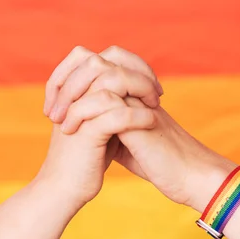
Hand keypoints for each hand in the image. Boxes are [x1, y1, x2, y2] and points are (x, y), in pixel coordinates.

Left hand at [46, 46, 236, 211]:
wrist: (188, 177)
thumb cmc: (159, 163)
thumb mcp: (128, 143)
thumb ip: (109, 129)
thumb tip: (86, 129)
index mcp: (132, 92)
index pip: (97, 67)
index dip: (70, 80)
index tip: (54, 107)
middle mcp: (135, 89)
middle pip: (94, 61)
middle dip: (65, 81)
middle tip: (51, 110)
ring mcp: (137, 99)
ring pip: (98, 74)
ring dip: (70, 94)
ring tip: (58, 120)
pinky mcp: (138, 115)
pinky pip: (104, 99)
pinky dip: (81, 112)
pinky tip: (70, 130)